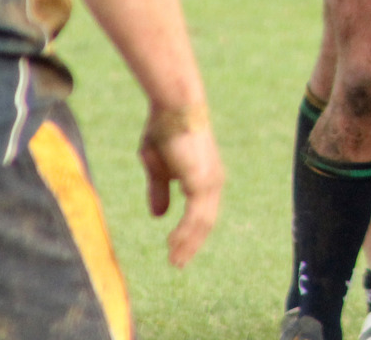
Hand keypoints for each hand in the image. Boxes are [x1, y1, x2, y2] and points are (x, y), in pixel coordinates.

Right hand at [138, 106, 222, 266]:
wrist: (173, 108)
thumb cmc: (164, 130)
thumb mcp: (157, 166)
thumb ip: (160, 189)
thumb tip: (159, 215)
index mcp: (205, 177)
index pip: (202, 212)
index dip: (191, 232)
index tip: (177, 250)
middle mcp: (213, 181)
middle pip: (205, 222)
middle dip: (191, 244)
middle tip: (178, 264)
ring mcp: (210, 182)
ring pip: (202, 224)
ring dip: (188, 244)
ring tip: (175, 261)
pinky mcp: (202, 182)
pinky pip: (195, 216)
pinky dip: (185, 234)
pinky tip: (173, 245)